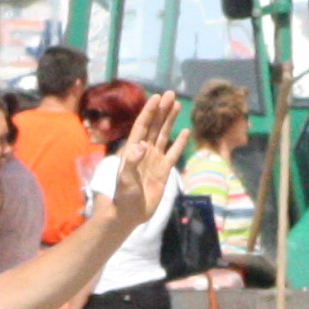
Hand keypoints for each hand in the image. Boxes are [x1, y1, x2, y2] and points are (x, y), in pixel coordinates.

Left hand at [101, 94, 183, 230]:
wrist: (131, 214)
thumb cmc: (124, 196)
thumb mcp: (125, 178)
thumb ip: (132, 161)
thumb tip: (142, 145)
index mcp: (133, 149)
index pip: (142, 126)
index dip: (149, 111)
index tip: (157, 97)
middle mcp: (144, 151)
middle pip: (154, 126)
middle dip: (162, 110)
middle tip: (171, 94)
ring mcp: (155, 159)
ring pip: (164, 135)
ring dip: (170, 121)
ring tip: (177, 105)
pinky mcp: (164, 170)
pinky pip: (173, 153)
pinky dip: (179, 143)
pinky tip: (185, 131)